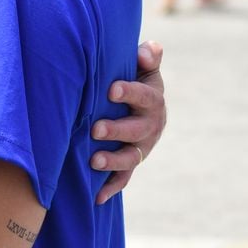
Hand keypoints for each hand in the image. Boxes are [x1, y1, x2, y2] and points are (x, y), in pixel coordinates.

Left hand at [90, 41, 165, 204]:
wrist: (133, 103)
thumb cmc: (132, 77)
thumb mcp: (141, 66)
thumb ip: (147, 57)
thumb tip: (149, 50)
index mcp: (153, 99)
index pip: (145, 96)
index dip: (130, 92)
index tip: (111, 89)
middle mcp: (151, 125)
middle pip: (137, 130)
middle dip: (117, 130)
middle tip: (95, 128)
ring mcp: (142, 146)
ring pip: (132, 157)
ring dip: (114, 161)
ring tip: (94, 161)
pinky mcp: (132, 162)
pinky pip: (124, 177)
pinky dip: (111, 188)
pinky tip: (97, 197)